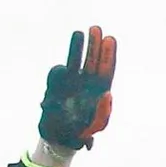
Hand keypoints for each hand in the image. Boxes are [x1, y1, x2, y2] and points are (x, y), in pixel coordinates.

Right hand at [39, 26, 116, 150]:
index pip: (106, 70)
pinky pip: (58, 73)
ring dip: (78, 47)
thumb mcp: (96, 125)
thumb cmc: (81, 133)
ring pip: (76, 61)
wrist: (58, 138)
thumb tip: (107, 93)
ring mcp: (71, 84)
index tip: (110, 39)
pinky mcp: (55, 86)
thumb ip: (103, 111)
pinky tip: (63, 71)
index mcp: (100, 92)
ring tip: (79, 32)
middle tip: (96, 28)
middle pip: (93, 61)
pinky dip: (60, 70)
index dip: (109, 54)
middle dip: (95, 45)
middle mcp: (87, 85)